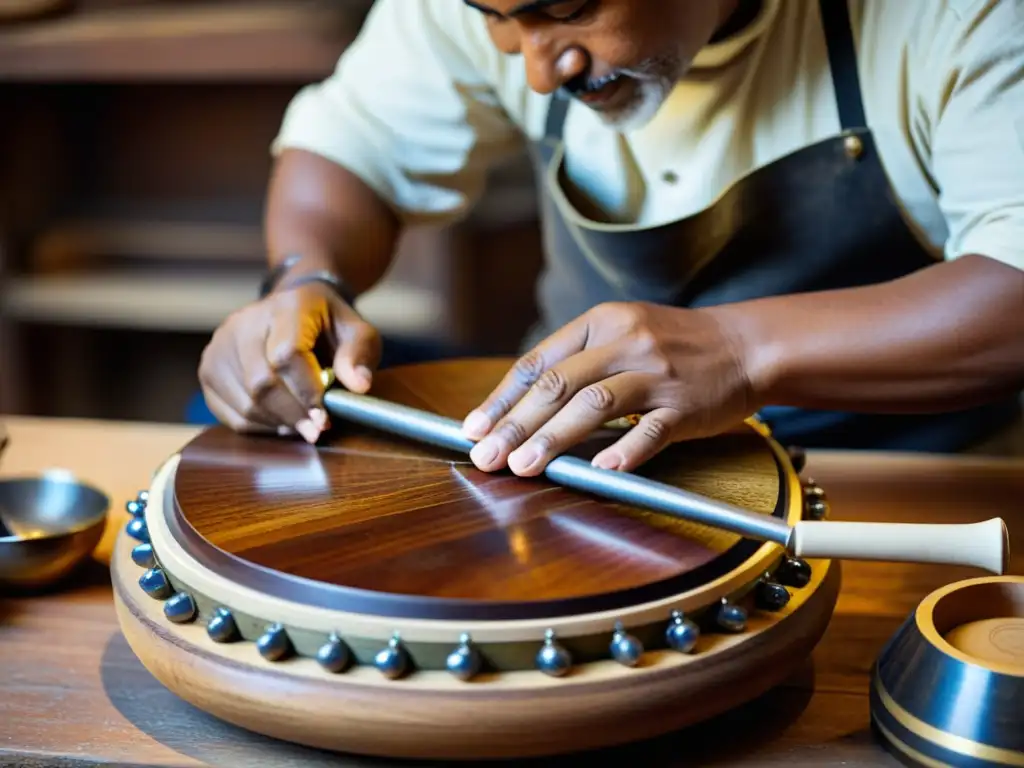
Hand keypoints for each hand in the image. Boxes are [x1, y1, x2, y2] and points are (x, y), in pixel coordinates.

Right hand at [198, 282, 380, 442]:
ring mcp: (221, 345)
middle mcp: (245, 322)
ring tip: (302, 427)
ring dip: (277, 424)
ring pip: (245, 402)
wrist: (292, 309)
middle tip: (315, 431)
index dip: (306, 392)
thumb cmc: (328, 325)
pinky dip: (257, 427)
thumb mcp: (357, 331)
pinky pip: (229, 412)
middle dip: (292, 415)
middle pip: (262, 382)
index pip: (287, 354)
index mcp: (286, 307)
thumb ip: (360, 354)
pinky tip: (280, 423)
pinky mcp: (209, 368)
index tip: (324, 417)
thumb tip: (359, 386)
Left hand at [461, 301, 755, 474]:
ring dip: (553, 438)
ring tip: (522, 467)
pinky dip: (624, 450)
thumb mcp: (622, 333)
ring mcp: (657, 373)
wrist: (745, 344)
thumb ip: (577, 361)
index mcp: (601, 323)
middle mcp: (625, 342)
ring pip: (595, 405)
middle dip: (515, 425)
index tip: (473, 428)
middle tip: (486, 456)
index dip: (501, 398)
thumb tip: (519, 406)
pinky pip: (651, 430)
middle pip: (558, 385)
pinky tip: (600, 470)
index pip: (538, 362)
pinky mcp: (686, 404)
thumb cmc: (673, 344)